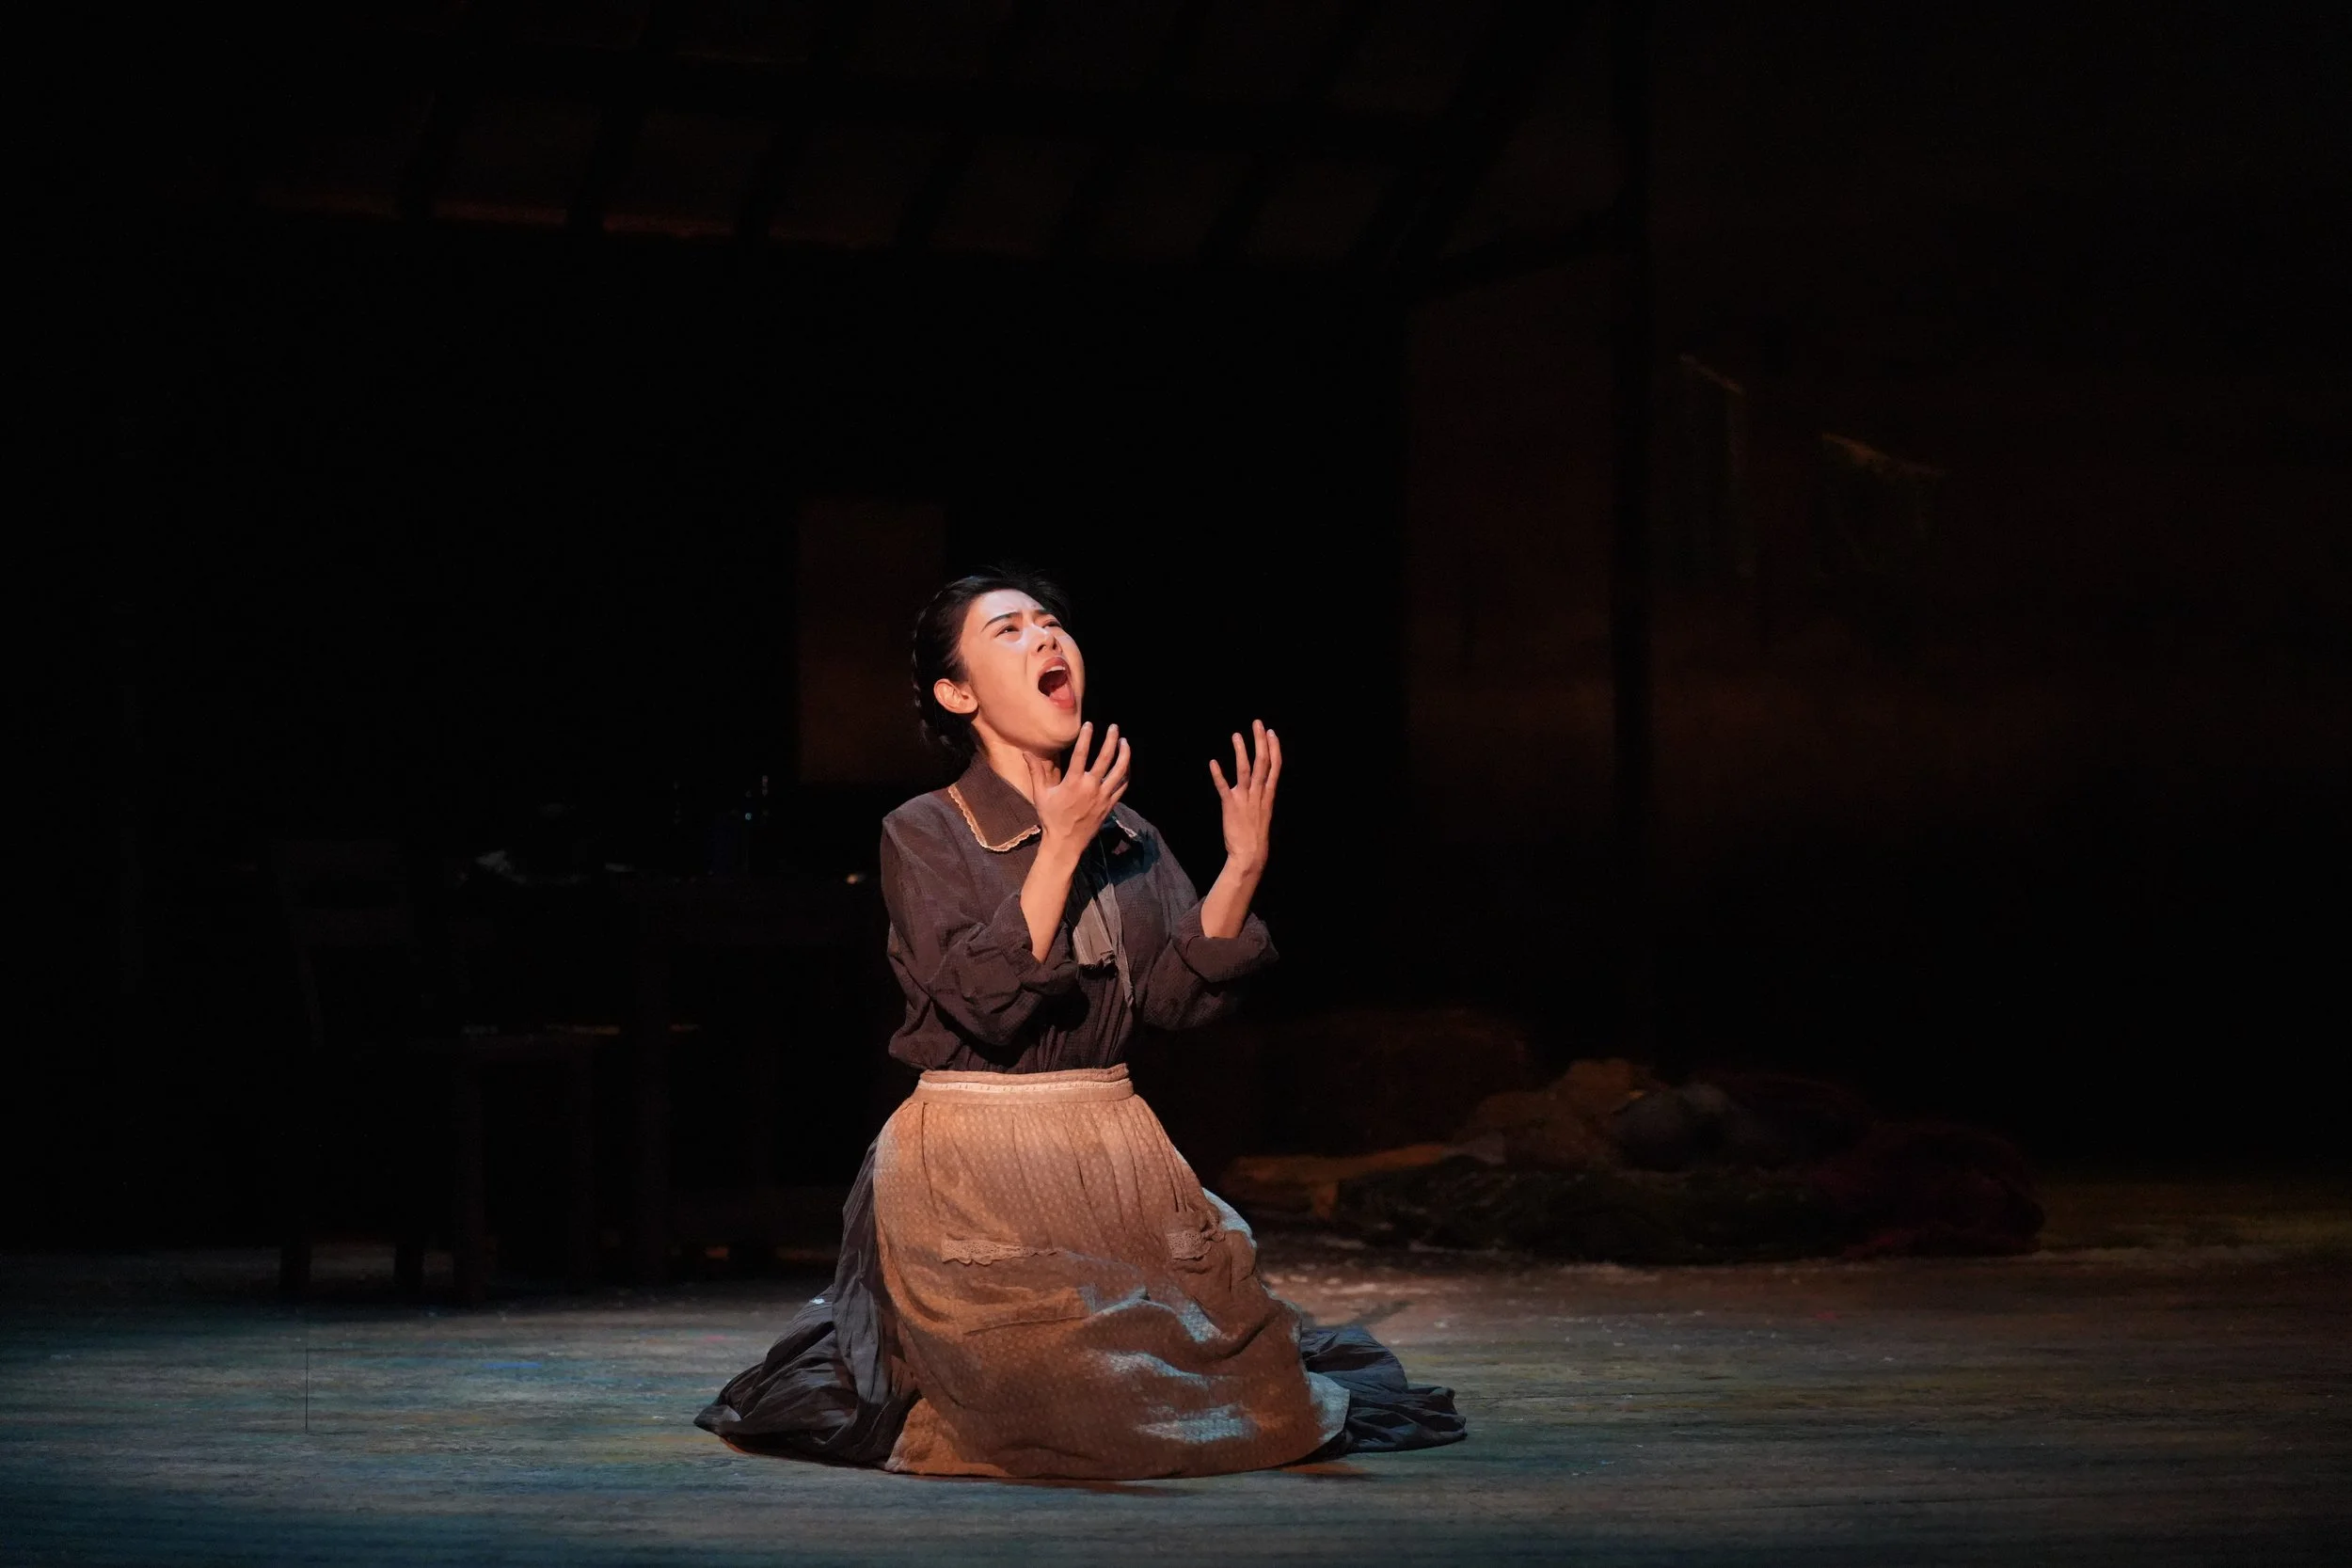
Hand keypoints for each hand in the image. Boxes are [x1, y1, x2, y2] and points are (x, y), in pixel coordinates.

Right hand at [1027, 722, 1129, 857]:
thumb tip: (1025, 753)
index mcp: (1073, 782)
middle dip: (1112, 740)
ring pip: (1119, 772)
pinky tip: (1126, 765)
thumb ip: (1036, 771)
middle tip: (1115, 727)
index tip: (1090, 725)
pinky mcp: (1109, 805)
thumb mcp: (1040, 794)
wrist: (1066, 843)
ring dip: (1124, 755)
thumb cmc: (1051, 818)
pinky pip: (1122, 786)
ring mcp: (1102, 796)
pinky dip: (1126, 774)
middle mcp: (1090, 787)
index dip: (1087, 737)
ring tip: (1125, 742)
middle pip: (1106, 759)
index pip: (1081, 754)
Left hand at [1209, 720, 1280, 875]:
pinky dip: (1218, 775)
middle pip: (1262, 763)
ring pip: (1245, 771)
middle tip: (1258, 723)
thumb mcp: (1264, 811)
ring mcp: (1245, 799)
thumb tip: (1259, 782)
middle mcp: (1259, 794)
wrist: (1250, 854)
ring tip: (1236, 735)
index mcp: (1268, 795)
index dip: (1274, 748)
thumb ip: (1261, 795)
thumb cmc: (1256, 835)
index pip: (1275, 767)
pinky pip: (1224, 787)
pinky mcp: (1230, 806)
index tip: (1271, 733)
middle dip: (1260, 742)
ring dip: (1241, 752)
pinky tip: (1213, 762)